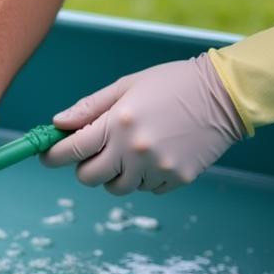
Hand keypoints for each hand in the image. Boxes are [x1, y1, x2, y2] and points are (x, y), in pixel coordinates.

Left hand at [41, 54, 247, 193]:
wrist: (227, 94)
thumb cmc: (172, 84)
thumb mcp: (127, 86)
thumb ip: (90, 108)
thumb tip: (57, 124)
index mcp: (118, 123)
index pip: (70, 150)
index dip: (52, 156)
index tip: (46, 156)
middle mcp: (134, 150)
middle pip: (88, 177)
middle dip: (84, 168)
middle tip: (95, 153)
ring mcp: (156, 168)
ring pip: (117, 188)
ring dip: (116, 175)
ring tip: (132, 151)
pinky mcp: (176, 179)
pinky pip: (146, 189)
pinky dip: (145, 177)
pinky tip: (158, 154)